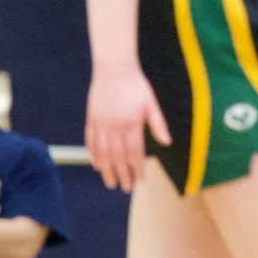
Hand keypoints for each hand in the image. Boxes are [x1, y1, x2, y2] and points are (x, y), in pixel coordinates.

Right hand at [85, 65, 170, 191]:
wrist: (114, 69)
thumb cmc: (136, 86)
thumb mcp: (151, 103)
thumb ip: (158, 124)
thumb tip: (167, 143)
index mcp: (131, 123)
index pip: (135, 152)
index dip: (137, 168)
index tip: (139, 180)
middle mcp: (115, 127)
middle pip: (118, 156)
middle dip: (122, 174)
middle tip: (125, 188)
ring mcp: (101, 124)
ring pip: (103, 152)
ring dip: (107, 170)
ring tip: (110, 183)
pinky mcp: (91, 120)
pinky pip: (90, 142)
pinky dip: (93, 155)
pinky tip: (97, 165)